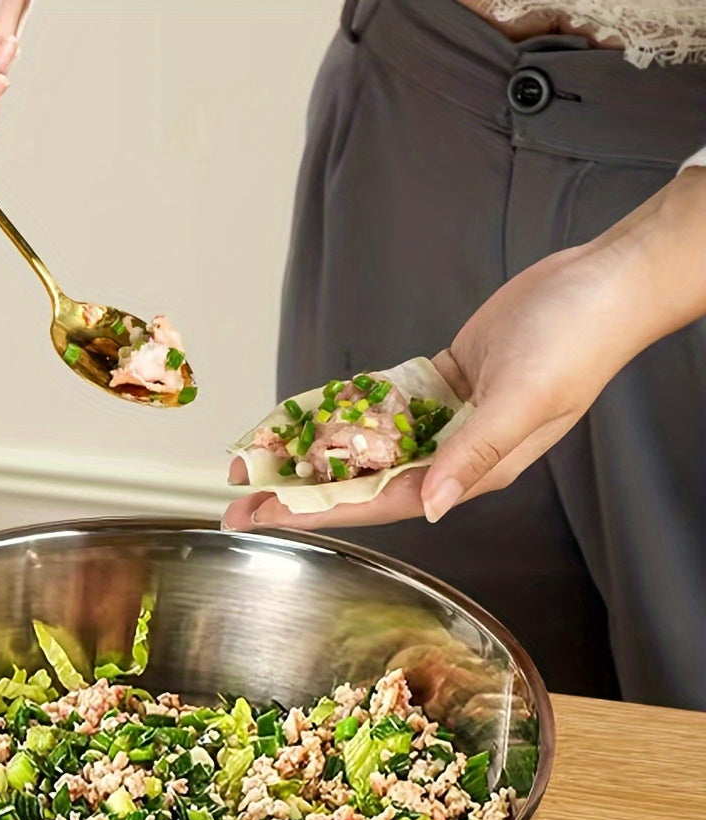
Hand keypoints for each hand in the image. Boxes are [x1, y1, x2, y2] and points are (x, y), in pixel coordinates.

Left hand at [224, 167, 705, 532]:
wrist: (601, 283)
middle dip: (299, 490)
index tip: (268, 517)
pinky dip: (342, 411)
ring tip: (257, 459)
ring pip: (363, 444)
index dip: (320, 511)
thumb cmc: (576, 343)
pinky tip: (303, 420)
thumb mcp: (523, 401)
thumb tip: (431, 507)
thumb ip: (471, 456)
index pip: (381, 501)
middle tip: (239, 495)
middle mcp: (451, 452)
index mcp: (471, 471)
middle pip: (360, 479)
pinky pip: (379, 405)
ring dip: (312, 453)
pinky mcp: (438, 382)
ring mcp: (444, 418)